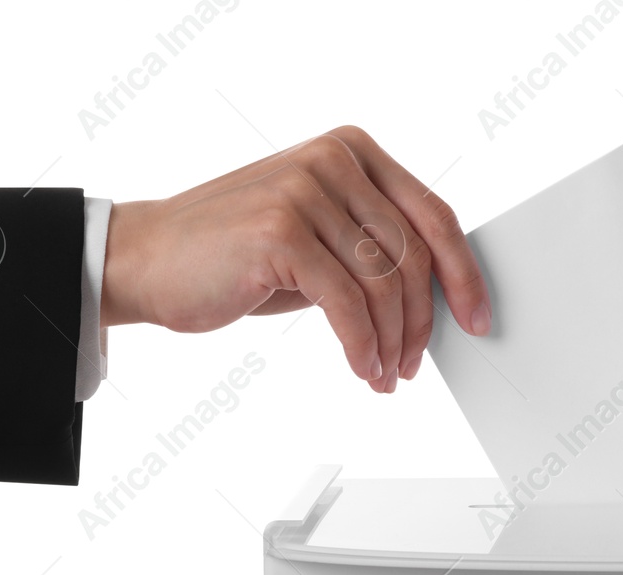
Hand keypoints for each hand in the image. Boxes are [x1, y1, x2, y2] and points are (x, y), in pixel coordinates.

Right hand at [99, 126, 490, 392]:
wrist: (145, 258)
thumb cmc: (232, 253)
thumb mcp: (315, 235)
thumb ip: (369, 245)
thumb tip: (433, 296)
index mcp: (351, 151)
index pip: (434, 214)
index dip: (464, 273)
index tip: (477, 317)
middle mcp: (333, 161)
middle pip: (414, 254)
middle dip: (422, 321)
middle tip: (414, 363)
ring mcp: (306, 191)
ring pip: (384, 283)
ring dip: (391, 342)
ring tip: (384, 374)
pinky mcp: (281, 231)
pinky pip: (347, 303)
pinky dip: (362, 346)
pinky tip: (362, 368)